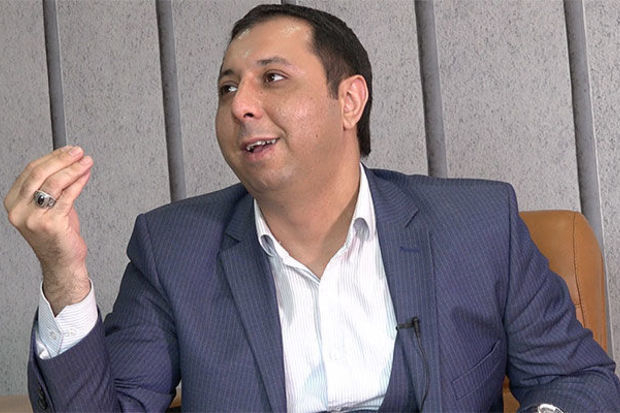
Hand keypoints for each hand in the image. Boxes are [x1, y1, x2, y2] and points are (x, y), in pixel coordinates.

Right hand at [4, 145, 93, 314]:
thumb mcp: (47, 207)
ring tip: (86, 162)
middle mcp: (19, 210)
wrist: (62, 262)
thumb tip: (65, 161)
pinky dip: (79, 182)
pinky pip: (67, 196)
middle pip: (40, 173)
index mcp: (14, 203)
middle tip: (78, 152)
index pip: (30, 171)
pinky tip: (85, 175)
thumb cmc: (56, 235)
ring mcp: (33, 218)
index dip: (51, 157)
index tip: (67, 150)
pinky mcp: (51, 224)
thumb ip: (50, 186)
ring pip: (55, 183)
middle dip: (62, 159)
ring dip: (74, 168)